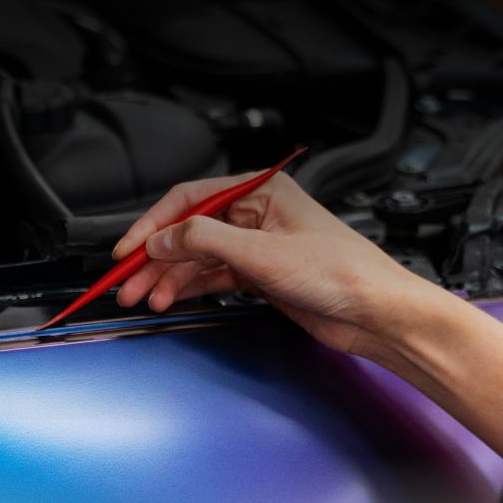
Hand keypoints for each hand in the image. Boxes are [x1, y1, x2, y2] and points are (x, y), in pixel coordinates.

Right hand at [113, 170, 444, 356]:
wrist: (375, 312)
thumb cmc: (343, 272)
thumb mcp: (262, 252)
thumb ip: (204, 241)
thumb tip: (163, 238)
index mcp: (261, 190)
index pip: (190, 199)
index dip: (152, 224)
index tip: (126, 249)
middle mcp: (256, 214)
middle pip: (188, 231)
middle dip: (154, 258)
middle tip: (127, 282)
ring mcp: (257, 245)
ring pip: (197, 257)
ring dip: (168, 278)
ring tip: (145, 298)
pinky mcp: (260, 274)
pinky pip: (212, 276)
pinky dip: (189, 288)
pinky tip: (170, 298)